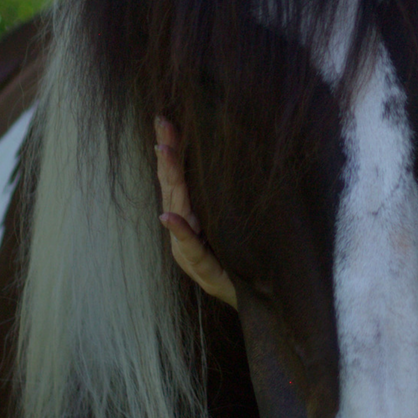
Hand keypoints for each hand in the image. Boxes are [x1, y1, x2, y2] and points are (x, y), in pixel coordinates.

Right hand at [155, 116, 236, 307]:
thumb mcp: (231, 222)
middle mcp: (185, 228)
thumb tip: (224, 161)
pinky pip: (191, 248)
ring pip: (177, 209)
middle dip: (168, 153)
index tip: (165, 119)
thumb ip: (221, 197)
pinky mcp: (203, 269)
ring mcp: (189, 248)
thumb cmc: (240, 256)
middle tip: (162, 124)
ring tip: (164, 151)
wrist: (254, 297)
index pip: (178, 176)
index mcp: (192, 215)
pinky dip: (181, 232)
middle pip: (173, 186)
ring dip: (171, 180)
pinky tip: (169, 217)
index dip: (172, 148)